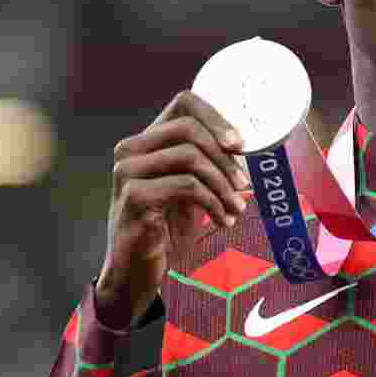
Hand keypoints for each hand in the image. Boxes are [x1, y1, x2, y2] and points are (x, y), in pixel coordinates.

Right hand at [95, 90, 250, 327]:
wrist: (137, 273)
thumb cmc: (166, 229)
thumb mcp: (191, 191)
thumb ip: (209, 165)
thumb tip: (248, 148)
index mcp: (146, 141)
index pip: (184, 103)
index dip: (217, 116)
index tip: (240, 144)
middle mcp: (130, 150)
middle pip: (189, 128)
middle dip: (225, 155)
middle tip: (245, 183)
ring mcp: (127, 172)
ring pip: (190, 157)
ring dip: (223, 184)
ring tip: (237, 208)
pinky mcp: (133, 197)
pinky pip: (187, 186)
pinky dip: (213, 203)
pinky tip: (222, 221)